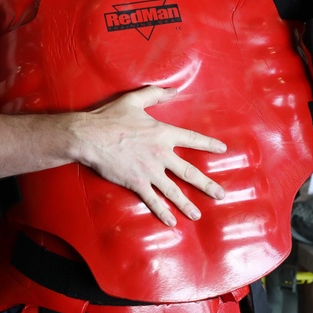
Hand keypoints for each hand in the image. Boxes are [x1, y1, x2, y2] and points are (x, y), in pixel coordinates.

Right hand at [72, 85, 226, 226]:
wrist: (90, 136)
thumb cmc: (110, 117)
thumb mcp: (134, 100)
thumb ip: (156, 94)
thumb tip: (175, 90)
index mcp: (162, 133)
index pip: (192, 139)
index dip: (208, 144)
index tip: (222, 150)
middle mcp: (161, 154)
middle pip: (189, 172)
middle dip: (207, 184)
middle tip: (220, 194)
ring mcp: (149, 171)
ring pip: (174, 191)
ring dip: (187, 205)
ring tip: (198, 215)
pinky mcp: (136, 182)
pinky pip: (152, 200)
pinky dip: (162, 212)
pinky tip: (172, 222)